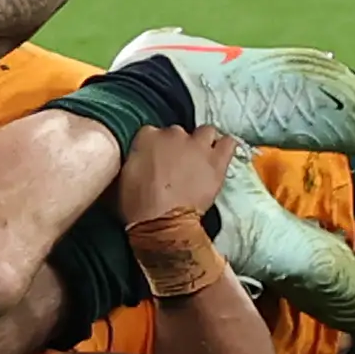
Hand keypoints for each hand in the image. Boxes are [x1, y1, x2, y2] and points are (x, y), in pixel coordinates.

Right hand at [119, 125, 236, 224]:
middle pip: (179, 132)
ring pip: (206, 131)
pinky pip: (229, 143)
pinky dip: (226, 147)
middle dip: (179, 146)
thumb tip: (142, 158)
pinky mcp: (216, 160)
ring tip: (202, 159)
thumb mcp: (125, 174)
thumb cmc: (137, 204)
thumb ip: (136, 157)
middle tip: (179, 165)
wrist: (162, 222)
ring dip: (203, 143)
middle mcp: (172, 133)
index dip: (157, 147)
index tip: (157, 160)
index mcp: (147, 135)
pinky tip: (221, 156)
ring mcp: (196, 145)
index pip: (154, 132)